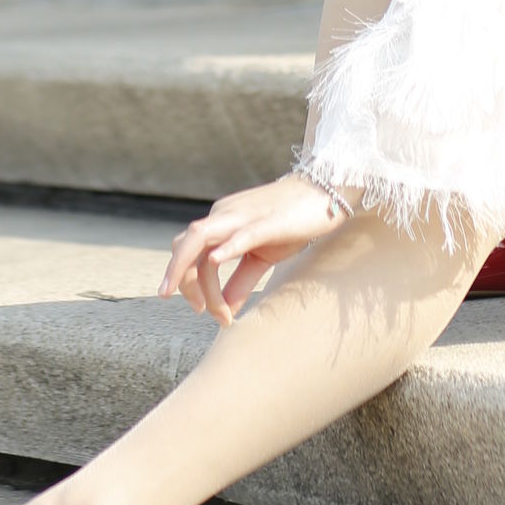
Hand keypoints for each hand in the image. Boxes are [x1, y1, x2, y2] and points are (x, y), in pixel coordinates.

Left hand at [158, 172, 351, 323]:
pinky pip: (241, 234)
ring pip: (202, 238)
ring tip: (195, 302)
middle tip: (188, 307)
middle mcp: (225, 215)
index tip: (205, 312)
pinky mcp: (268, 221)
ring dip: (190, 270)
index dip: (190, 284)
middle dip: (179, 277)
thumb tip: (225, 313)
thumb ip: (241, 282)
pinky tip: (214, 261)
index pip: (190, 252)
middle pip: (187, 244)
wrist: (325, 191)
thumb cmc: (293, 222)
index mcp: (221, 221)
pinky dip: (225, 248)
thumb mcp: (262, 256)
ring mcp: (244, 216)